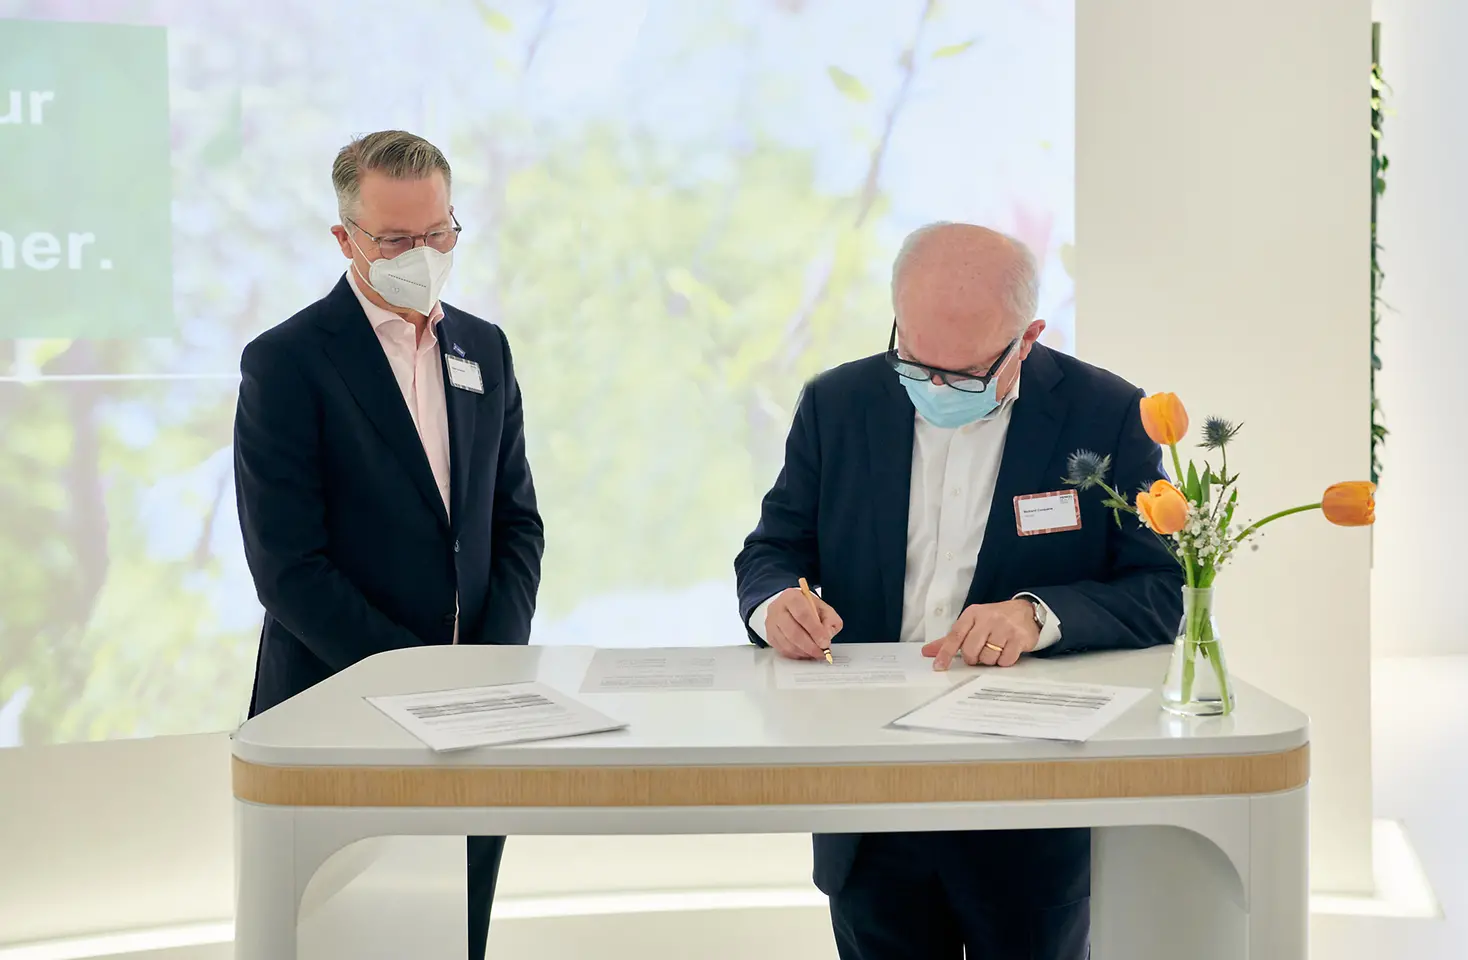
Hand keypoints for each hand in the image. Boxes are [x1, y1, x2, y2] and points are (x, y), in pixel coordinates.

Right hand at [764, 587, 843, 659]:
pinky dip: (797, 654)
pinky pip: (783, 650)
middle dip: (810, 646)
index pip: (803, 614)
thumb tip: (826, 636)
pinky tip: (806, 653)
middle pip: (793, 631)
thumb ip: (829, 620)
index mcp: (792, 597)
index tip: (825, 643)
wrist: (790, 609)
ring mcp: (771, 623)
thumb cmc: (808, 609)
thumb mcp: (824, 609)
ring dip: (804, 652)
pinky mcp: (770, 636)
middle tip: (822, 652)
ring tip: (815, 653)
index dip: (815, 630)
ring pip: (787, 644)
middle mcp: (778, 609)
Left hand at [922, 600, 1038, 670]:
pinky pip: (1005, 661)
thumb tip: (927, 651)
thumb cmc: (995, 619)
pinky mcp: (1019, 638)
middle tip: (979, 654)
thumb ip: (951, 639)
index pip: (955, 635)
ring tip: (995, 649)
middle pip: (971, 650)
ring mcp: (1004, 627)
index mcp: (973, 614)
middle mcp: (988, 618)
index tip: (939, 666)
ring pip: (988, 658)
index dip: (946, 653)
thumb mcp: (972, 623)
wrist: (1026, 612)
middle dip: (973, 658)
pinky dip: (1004, 661)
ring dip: (990, 660)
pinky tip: (1007, 651)